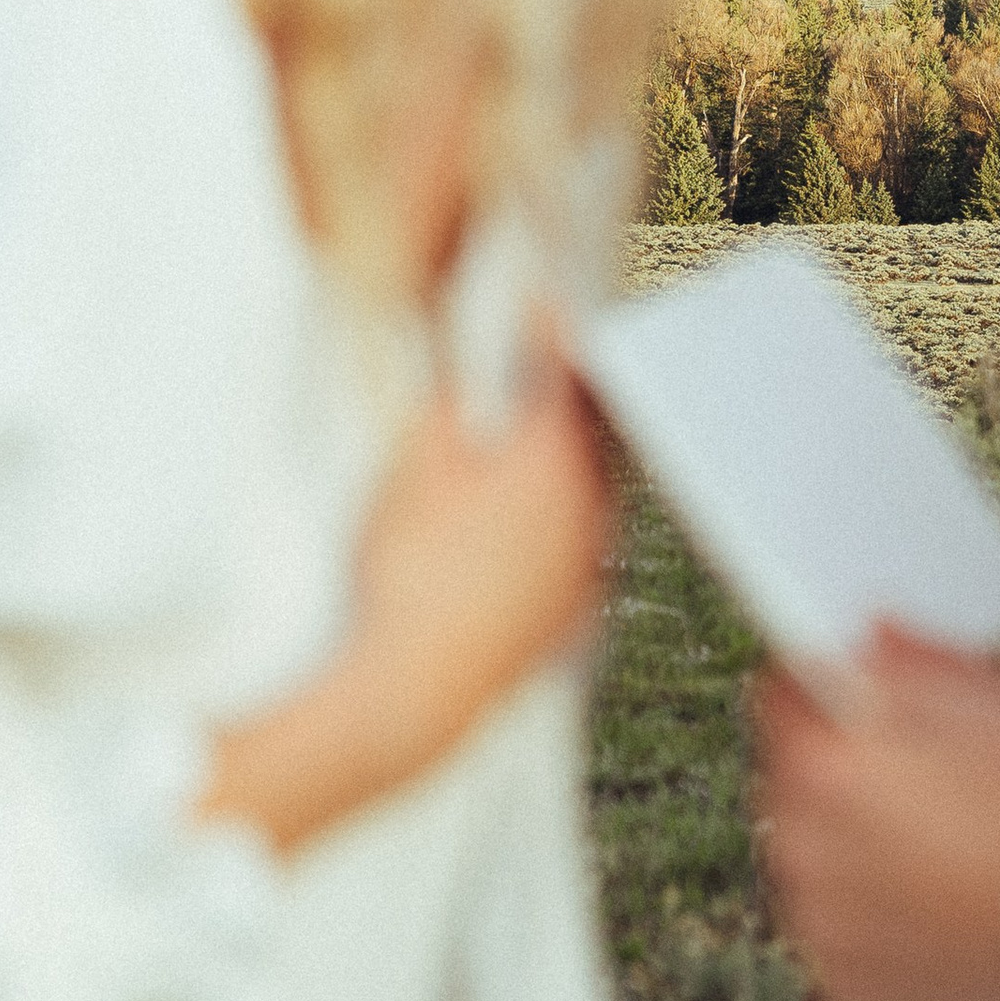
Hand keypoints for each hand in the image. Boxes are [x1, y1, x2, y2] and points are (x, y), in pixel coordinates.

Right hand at [357, 363, 611, 732]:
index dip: (552, 337)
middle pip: (591, 435)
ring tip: (521, 457)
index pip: (568, 375)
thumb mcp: (416, 460)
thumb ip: (453, 399)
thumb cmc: (408, 571)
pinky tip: (514, 536)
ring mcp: (587, 568)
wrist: (411, 687)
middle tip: (536, 380)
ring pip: (589, 495)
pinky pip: (577, 550)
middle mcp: (589, 511)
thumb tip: (470, 372)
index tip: (542, 313)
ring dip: (564, 470)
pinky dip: (556, 529)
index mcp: (555, 460)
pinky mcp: (572, 615)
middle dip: (565, 405)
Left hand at [755, 632, 999, 1000]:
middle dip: (843, 769)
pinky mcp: (848, 987)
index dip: (820, 682)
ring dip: (855, 845)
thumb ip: (923, 665)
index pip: (780, 695)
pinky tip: (940, 900)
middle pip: (795, 781)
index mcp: (830, 768)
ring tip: (944, 843)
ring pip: (815, 858)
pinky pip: (841, 931)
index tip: (849, 686)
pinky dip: (874, 917)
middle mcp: (805, 851)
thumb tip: (877, 639)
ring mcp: (822, 925)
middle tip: (923, 771)